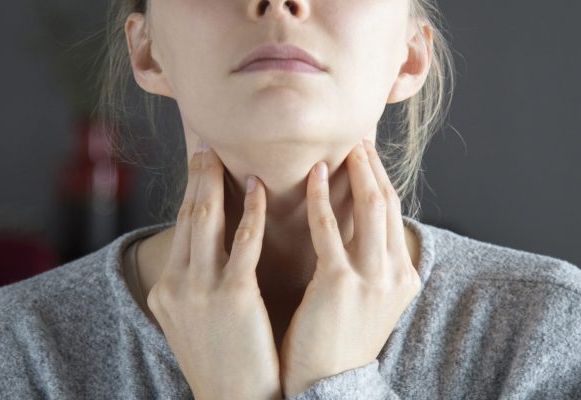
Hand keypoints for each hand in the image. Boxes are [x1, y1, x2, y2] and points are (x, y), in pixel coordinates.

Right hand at [146, 139, 281, 399]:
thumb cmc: (225, 361)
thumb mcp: (196, 321)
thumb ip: (199, 284)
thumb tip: (214, 251)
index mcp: (167, 290)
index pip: (180, 229)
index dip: (189, 193)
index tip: (198, 166)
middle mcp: (176, 285)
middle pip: (187, 216)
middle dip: (196, 177)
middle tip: (206, 145)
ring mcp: (200, 291)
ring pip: (206, 221)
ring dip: (216, 182)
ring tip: (225, 153)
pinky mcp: (232, 298)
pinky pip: (242, 245)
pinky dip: (249, 213)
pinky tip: (259, 189)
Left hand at [279, 138, 421, 396]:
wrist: (330, 385)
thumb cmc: (338, 341)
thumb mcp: (368, 301)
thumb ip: (369, 264)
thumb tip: (352, 229)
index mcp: (403, 276)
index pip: (394, 214)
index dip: (381, 179)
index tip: (367, 154)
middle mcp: (396, 273)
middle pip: (387, 203)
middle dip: (373, 167)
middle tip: (357, 138)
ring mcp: (373, 278)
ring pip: (369, 208)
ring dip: (356, 172)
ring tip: (342, 146)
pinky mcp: (340, 283)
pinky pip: (330, 230)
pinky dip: (322, 199)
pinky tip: (313, 176)